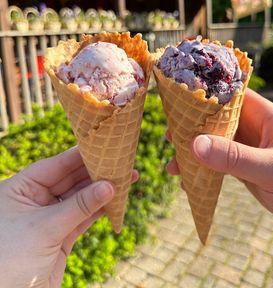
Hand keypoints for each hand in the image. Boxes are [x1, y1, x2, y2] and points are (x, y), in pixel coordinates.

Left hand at [0, 147, 138, 287]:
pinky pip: (83, 218)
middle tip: (121, 162)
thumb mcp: (44, 228)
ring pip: (80, 199)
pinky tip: (116, 200)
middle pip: (70, 180)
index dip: (79, 156)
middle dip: (96, 172)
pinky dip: (99, 210)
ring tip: (127, 178)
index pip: (54, 166)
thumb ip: (79, 206)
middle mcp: (34, 200)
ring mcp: (48, 218)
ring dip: (102, 191)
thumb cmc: (10, 261)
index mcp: (19, 189)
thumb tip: (109, 186)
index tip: (103, 146)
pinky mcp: (60, 237)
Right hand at [167, 89, 272, 236]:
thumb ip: (235, 157)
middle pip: (216, 117)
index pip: (232, 95)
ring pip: (213, 140)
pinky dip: (200, 167)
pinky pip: (216, 161)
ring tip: (173, 161)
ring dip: (193, 148)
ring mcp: (246, 147)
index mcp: (264, 116)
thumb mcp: (272, 169)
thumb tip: (195, 144)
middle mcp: (253, 127)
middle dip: (192, 124)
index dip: (206, 93)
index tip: (179, 97)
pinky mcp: (242, 166)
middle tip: (170, 133)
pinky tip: (186, 177)